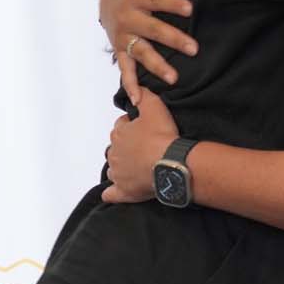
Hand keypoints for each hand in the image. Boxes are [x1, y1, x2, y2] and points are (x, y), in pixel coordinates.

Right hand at [99, 0, 195, 104]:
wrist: (105, 1)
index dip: (171, 3)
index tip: (190, 9)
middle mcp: (129, 17)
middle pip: (153, 29)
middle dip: (173, 39)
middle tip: (194, 49)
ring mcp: (124, 36)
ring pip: (142, 53)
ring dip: (157, 66)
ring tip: (174, 79)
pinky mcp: (121, 51)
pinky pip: (125, 70)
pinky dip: (130, 86)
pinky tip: (139, 100)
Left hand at [102, 88, 178, 203]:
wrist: (171, 163)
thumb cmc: (162, 136)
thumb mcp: (155, 106)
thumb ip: (144, 95)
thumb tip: (137, 88)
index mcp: (119, 134)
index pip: (121, 128)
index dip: (133, 128)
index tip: (145, 131)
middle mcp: (114, 153)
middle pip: (116, 148)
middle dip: (127, 148)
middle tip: (145, 150)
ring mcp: (118, 173)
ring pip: (114, 169)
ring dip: (121, 168)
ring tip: (138, 168)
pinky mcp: (124, 191)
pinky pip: (112, 194)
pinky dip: (112, 194)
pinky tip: (115, 192)